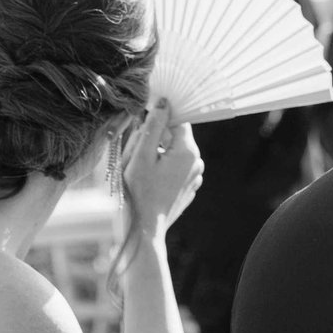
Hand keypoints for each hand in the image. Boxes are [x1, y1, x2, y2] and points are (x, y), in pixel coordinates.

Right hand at [117, 107, 202, 239]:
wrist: (143, 230)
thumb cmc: (138, 193)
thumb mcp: (141, 156)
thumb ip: (153, 126)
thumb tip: (164, 102)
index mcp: (187, 151)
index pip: (178, 119)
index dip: (160, 118)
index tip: (143, 126)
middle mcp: (197, 162)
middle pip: (176, 136)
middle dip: (155, 139)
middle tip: (136, 154)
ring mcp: (194, 176)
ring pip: (174, 152)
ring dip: (158, 154)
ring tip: (141, 170)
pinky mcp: (188, 187)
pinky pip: (176, 168)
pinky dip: (163, 167)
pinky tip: (149, 181)